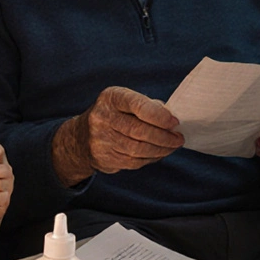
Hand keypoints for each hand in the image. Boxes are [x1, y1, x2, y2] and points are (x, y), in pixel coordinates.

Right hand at [53, 86, 183, 184]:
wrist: (81, 137)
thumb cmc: (114, 115)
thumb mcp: (125, 101)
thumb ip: (148, 106)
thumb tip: (171, 119)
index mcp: (111, 98)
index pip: (137, 105)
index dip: (159, 116)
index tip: (174, 122)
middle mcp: (102, 117)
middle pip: (139, 131)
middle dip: (164, 137)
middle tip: (178, 138)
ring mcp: (101, 139)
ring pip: (138, 149)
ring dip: (161, 150)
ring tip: (172, 146)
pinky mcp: (104, 158)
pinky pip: (134, 161)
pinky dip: (151, 159)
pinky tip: (158, 153)